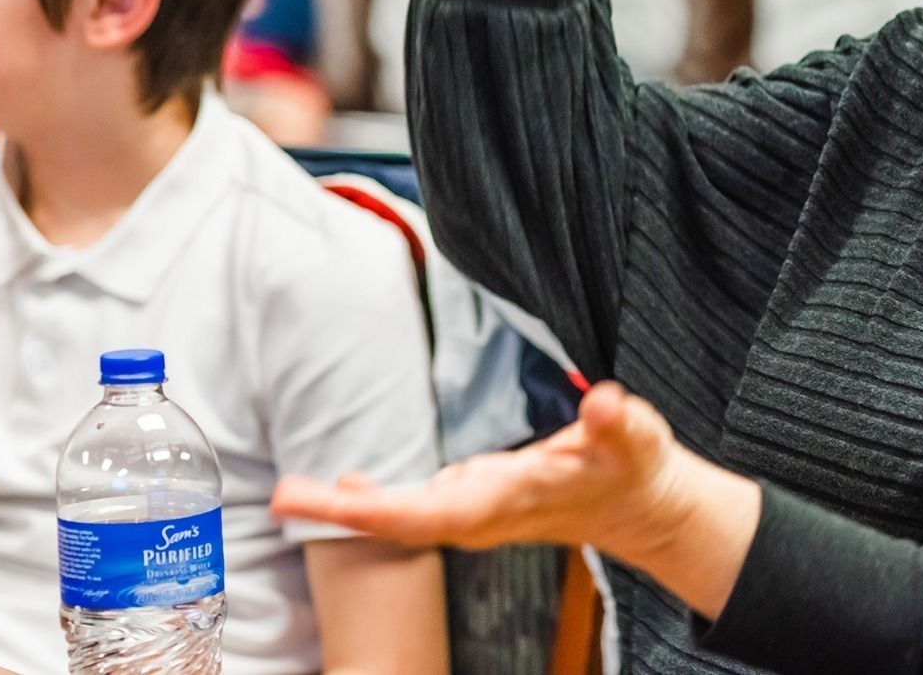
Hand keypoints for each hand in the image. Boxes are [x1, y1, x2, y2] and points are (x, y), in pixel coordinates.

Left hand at [272, 383, 760, 616]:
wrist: (642, 506)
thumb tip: (603, 402)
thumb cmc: (633, 466)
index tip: (332, 500)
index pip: (432, 512)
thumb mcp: (634, 437)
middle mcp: (482, 513)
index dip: (379, 511)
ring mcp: (476, 510)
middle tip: (280, 497)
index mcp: (508, 500)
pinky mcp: (477, 499)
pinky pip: (414, 507)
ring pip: (402, 516)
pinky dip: (376, 499)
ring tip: (293, 494)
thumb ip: (616, 421)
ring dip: (347, 508)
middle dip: (340, 515)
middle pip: (401, 521)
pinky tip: (347, 487)